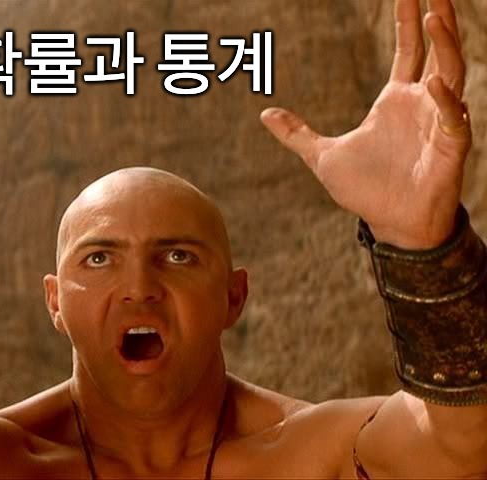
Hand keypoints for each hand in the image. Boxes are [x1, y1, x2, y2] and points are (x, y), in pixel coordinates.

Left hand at [261, 0, 470, 248]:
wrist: (389, 222)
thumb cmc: (365, 190)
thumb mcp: (322, 156)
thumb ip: (296, 134)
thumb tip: (264, 114)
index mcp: (395, 100)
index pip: (407, 49)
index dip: (407, 21)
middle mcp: (422, 104)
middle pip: (436, 50)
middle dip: (436, 18)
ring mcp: (439, 123)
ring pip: (451, 74)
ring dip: (446, 46)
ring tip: (435, 15)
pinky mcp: (450, 148)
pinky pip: (453, 120)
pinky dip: (444, 103)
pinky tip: (433, 85)